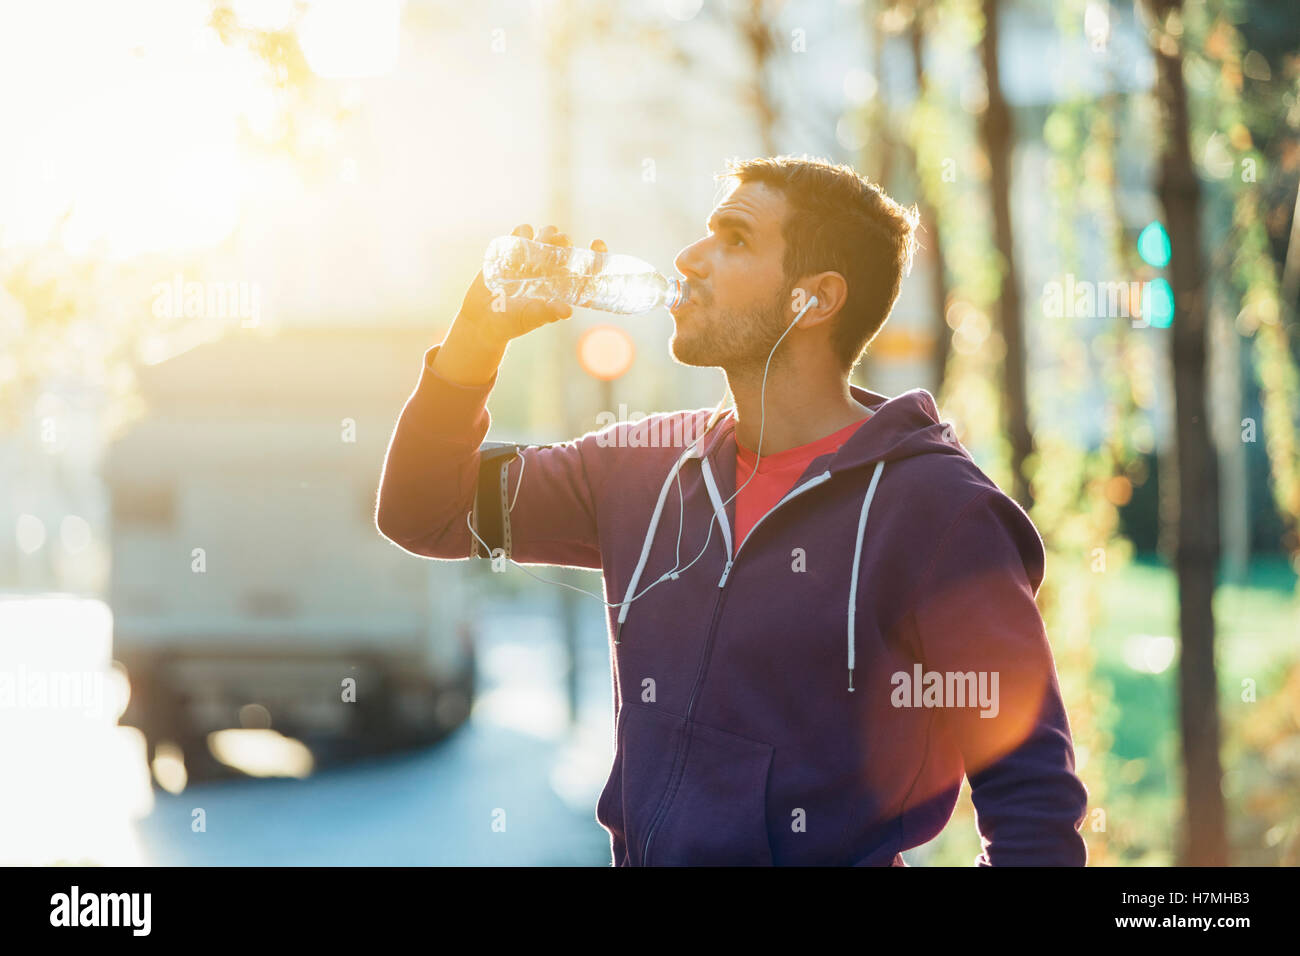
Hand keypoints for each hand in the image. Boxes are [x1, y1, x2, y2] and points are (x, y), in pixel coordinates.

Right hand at [456, 224, 607, 346]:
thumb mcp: (530, 318)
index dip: (596, 254)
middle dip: (563, 240)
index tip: (597, 242)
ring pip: (546, 234)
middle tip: (559, 243)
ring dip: (546, 234)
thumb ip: (547, 313)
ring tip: (539, 243)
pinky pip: (521, 233)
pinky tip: (517, 245)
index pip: (585, 267)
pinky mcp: (512, 251)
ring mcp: (531, 259)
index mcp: (561, 285)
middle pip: (564, 245)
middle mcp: (549, 269)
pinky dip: (522, 233)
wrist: (482, 319)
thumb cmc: (511, 323)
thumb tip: (567, 311)